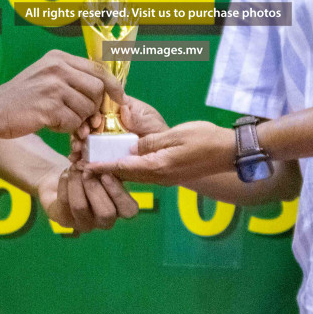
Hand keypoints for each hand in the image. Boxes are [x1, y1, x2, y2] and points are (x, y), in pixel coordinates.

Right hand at [0, 50, 122, 138]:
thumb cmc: (21, 97)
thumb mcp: (46, 76)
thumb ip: (72, 79)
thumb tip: (105, 94)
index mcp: (59, 58)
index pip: (98, 69)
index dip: (113, 86)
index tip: (119, 98)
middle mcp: (58, 68)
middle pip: (97, 89)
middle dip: (94, 107)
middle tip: (83, 117)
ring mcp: (53, 87)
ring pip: (87, 108)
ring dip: (78, 120)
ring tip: (60, 119)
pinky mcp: (48, 107)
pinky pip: (73, 122)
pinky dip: (66, 128)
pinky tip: (51, 124)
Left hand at [38, 163, 138, 234]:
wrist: (68, 182)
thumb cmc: (94, 174)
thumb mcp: (105, 170)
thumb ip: (108, 169)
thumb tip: (104, 164)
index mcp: (121, 209)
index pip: (129, 210)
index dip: (118, 193)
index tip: (106, 174)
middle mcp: (105, 221)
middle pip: (105, 213)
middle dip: (95, 188)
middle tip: (87, 170)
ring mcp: (84, 223)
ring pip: (80, 206)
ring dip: (77, 183)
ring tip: (75, 167)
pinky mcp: (66, 220)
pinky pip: (65, 202)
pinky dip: (65, 183)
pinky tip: (66, 173)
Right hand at [69, 93, 168, 156]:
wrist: (163, 153)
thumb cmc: (157, 131)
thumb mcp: (151, 121)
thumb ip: (139, 117)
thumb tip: (124, 109)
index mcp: (117, 109)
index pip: (98, 106)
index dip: (92, 113)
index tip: (94, 123)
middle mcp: (107, 122)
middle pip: (87, 122)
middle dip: (80, 130)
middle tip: (80, 140)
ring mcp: (103, 138)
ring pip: (85, 139)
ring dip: (78, 145)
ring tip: (76, 154)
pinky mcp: (103, 154)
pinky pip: (90, 155)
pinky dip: (82, 160)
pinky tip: (77, 164)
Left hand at [82, 120, 232, 185]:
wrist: (229, 153)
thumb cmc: (204, 139)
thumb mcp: (175, 136)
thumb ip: (150, 143)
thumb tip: (130, 148)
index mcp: (157, 166)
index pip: (123, 167)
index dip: (101, 167)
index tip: (83, 166)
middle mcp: (158, 176)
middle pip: (125, 175)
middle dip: (104, 170)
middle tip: (85, 162)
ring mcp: (165, 177)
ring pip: (133, 175)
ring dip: (116, 169)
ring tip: (98, 160)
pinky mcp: (170, 174)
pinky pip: (143, 173)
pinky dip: (129, 168)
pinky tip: (123, 159)